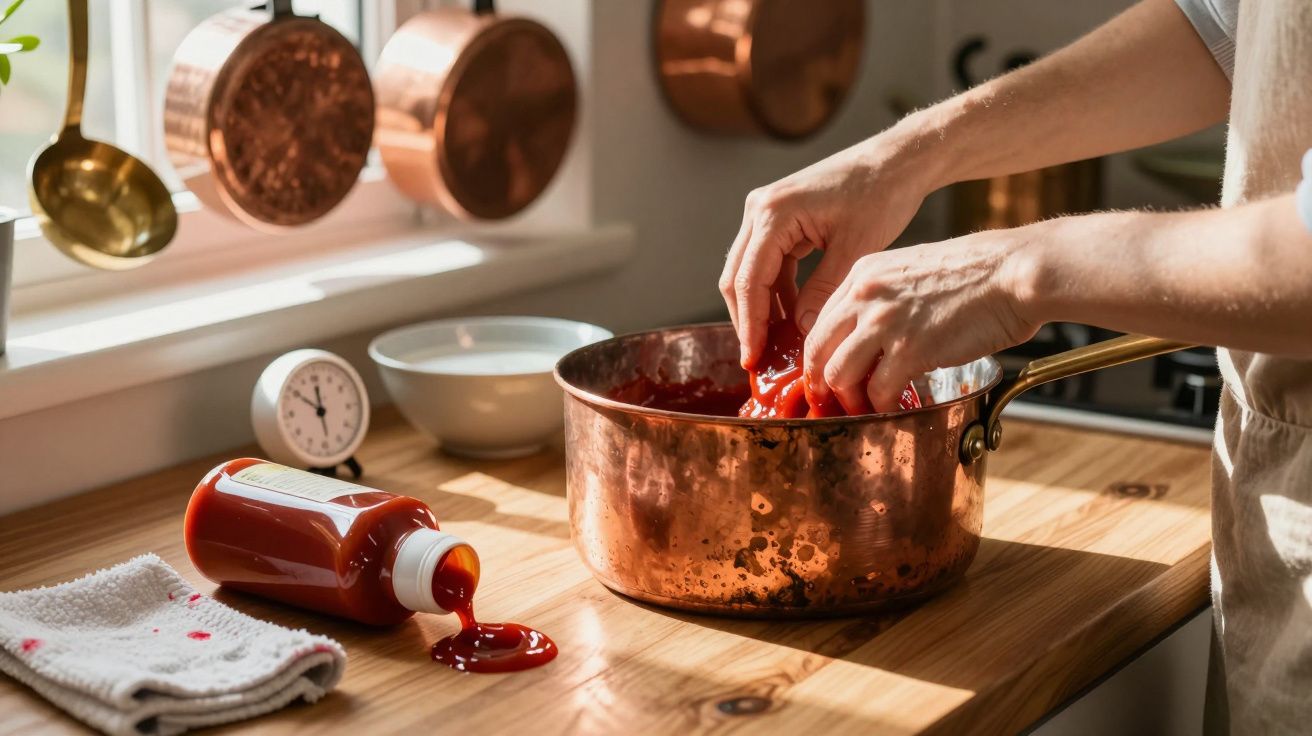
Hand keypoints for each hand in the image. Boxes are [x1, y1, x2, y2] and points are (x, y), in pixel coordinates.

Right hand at [720, 128, 941, 367]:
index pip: (749, 281)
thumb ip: (823, 292)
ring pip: (749, 272)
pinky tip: (792, 319)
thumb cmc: (882, 194)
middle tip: (758, 360)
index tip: (753, 359)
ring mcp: (767, 212)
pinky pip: (768, 263)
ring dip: (761, 309)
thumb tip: (800, 333)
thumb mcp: (856, 250)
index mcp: (773, 213)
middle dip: (747, 321)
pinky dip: (777, 292)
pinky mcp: (780, 219)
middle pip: (738, 277)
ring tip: (776, 346)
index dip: (750, 325)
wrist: (897, 160)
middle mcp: (760, 209)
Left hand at [804, 227, 1040, 411]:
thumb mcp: (912, 270)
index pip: (820, 321)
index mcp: (863, 273)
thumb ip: (884, 297)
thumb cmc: (977, 272)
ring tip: (865, 408)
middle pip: (817, 350)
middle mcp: (865, 295)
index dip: (820, 354)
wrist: (1015, 271)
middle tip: (832, 400)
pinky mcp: (910, 349)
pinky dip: (884, 407)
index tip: (826, 374)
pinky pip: (879, 392)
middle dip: (820, 382)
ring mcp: (885, 322)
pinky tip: (896, 408)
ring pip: (838, 375)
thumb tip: (871, 334)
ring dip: (849, 399)